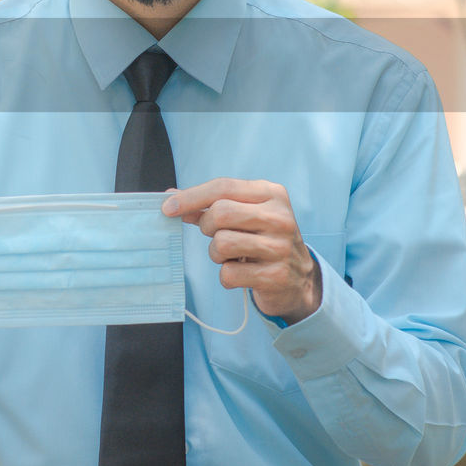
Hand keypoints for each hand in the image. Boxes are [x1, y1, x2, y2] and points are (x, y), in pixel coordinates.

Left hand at [163, 178, 321, 324]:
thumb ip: (210, 204)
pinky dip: (226, 276)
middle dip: (207, 227)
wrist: (297, 278)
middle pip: (220, 213)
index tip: (167, 207)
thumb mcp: (244, 214)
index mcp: (271, 194)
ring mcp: (280, 247)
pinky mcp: (276, 275)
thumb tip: (171, 198)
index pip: (223, 187)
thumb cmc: (262, 239)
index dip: (191, 196)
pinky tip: (242, 274)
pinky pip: (228, 274)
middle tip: (216, 235)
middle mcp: (280, 217)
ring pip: (222, 244)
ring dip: (216, 254)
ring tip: (231, 255)